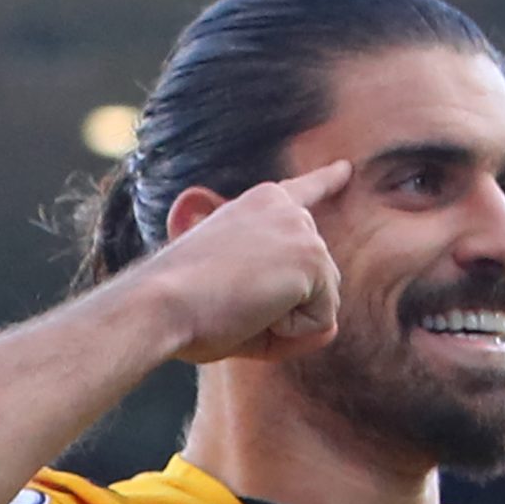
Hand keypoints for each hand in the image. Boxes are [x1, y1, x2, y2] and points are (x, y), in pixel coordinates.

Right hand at [142, 159, 352, 364]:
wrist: (159, 304)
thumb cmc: (181, 307)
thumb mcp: (232, 300)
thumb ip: (283, 311)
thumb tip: (332, 328)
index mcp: (258, 206)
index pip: (301, 193)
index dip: (326, 182)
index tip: (345, 169)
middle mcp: (285, 209)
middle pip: (317, 281)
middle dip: (285, 311)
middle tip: (230, 303)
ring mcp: (302, 231)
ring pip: (322, 305)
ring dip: (286, 323)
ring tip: (239, 304)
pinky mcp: (312, 258)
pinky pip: (321, 322)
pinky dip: (291, 334)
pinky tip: (254, 312)